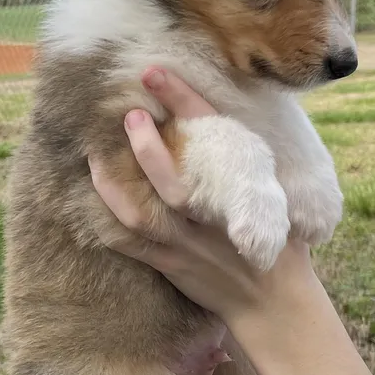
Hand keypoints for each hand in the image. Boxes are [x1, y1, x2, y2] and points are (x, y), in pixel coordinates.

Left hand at [89, 67, 316, 321]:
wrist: (274, 303)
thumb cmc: (280, 242)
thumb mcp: (275, 192)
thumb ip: (247, 161)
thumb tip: (213, 117)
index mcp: (241, 188)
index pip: (209, 133)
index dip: (181, 98)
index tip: (154, 71)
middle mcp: (209, 216)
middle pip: (170, 177)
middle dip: (145, 145)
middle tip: (129, 116)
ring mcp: (186, 244)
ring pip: (140, 212)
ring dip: (113, 183)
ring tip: (95, 157)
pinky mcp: (170, 265)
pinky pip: (130, 245)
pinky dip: (108, 222)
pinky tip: (95, 198)